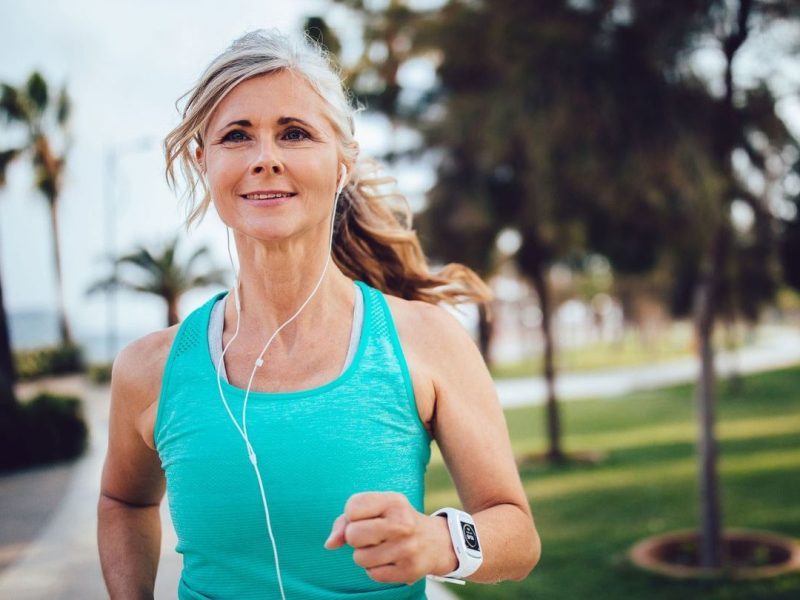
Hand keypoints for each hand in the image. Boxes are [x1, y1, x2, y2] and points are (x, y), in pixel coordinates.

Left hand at [324, 491, 457, 584]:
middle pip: (353, 535)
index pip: (352, 508)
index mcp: (393, 501)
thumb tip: (330, 544)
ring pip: (359, 558)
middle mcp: (402, 523)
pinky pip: (372, 574)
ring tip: (381, 547)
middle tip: (371, 536)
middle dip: (355, 538)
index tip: (365, 516)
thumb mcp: (376, 509)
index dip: (351, 516)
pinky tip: (389, 559)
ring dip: (364, 555)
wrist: (435, 541)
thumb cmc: (394, 521)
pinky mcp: (408, 571)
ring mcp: (407, 548)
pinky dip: (375, 569)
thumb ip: (345, 521)